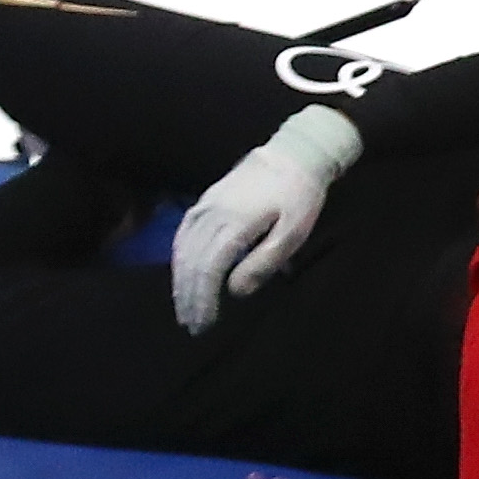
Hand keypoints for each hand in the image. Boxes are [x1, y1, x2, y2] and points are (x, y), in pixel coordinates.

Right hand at [171, 106, 364, 334]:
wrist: (294, 153)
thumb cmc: (299, 196)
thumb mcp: (292, 232)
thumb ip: (263, 262)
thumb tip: (235, 291)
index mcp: (234, 223)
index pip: (209, 269)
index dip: (204, 299)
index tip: (205, 322)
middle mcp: (212, 214)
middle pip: (191, 262)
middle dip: (189, 296)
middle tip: (193, 324)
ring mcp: (205, 204)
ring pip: (182, 248)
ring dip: (180, 280)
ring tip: (184, 306)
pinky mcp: (205, 199)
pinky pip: (183, 232)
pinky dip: (179, 256)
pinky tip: (181, 271)